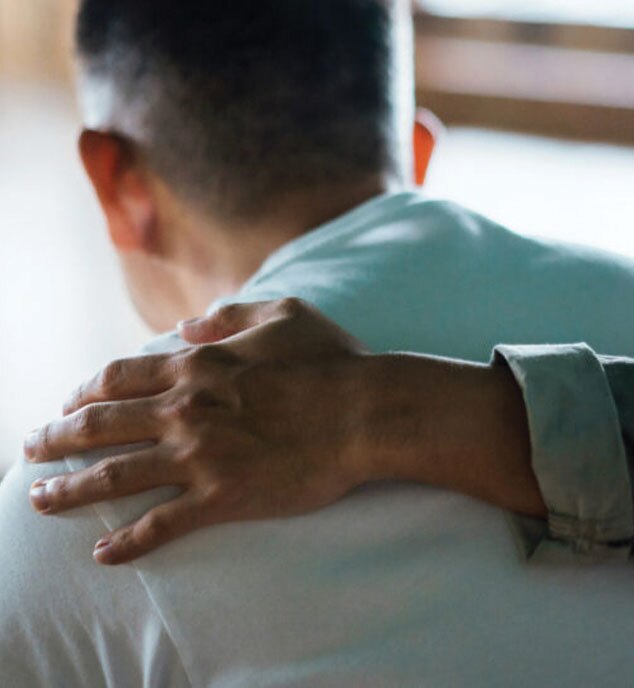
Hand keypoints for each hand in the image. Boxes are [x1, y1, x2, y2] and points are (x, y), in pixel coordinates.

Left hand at [25, 299, 544, 564]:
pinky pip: (162, 525)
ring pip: (115, 476)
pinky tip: (104, 554)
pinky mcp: (222, 497)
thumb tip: (189, 322)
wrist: (364, 412)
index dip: (85, 391)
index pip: (119, 378)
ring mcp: (200, 456)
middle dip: (57, 437)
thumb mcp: (285, 314)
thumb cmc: (330, 362)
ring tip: (40, 500)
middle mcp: (186, 410)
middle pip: (101, 425)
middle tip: (33, 449)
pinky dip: (128, 542)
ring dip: (70, 489)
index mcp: (198, 366)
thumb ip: (232, 315)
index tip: (69, 403)